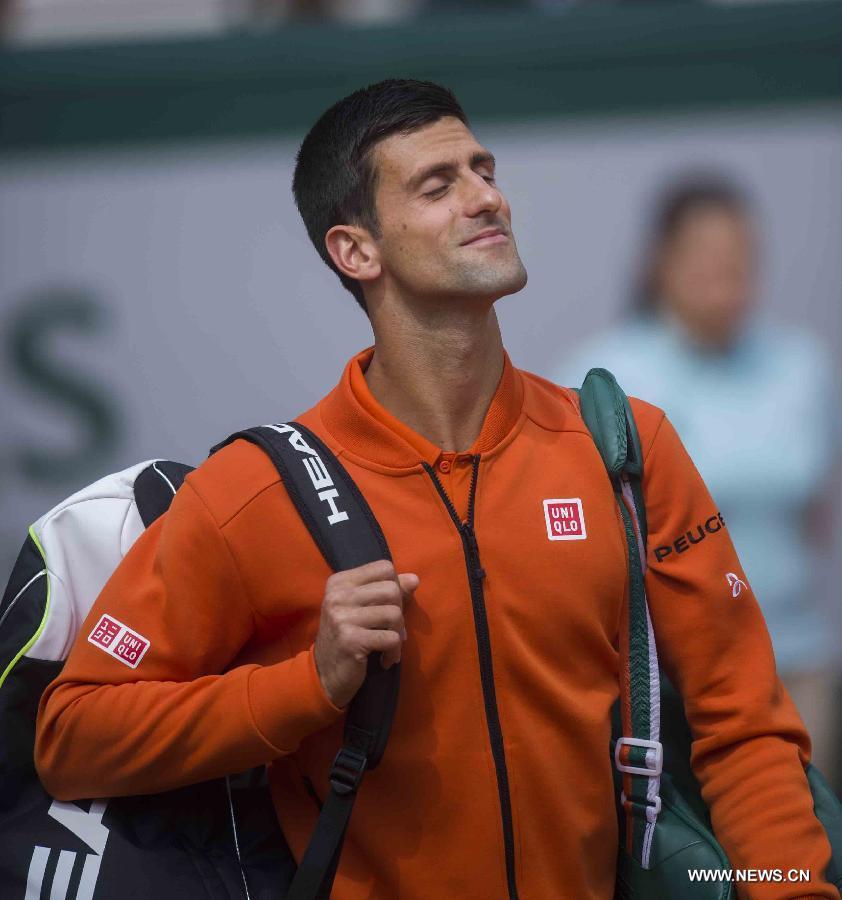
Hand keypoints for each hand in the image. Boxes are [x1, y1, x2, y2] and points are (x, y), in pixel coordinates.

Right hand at [314, 559, 417, 708]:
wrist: (323, 674)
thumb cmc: (347, 636)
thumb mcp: (363, 608)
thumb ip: (388, 590)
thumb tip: (414, 579)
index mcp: (340, 582)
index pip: (383, 567)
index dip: (396, 586)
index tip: (390, 606)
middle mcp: (338, 595)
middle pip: (391, 589)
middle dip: (399, 612)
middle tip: (392, 630)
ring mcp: (342, 617)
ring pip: (394, 614)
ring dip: (398, 634)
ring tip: (390, 646)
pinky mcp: (350, 640)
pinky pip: (391, 638)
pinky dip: (394, 651)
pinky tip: (385, 659)